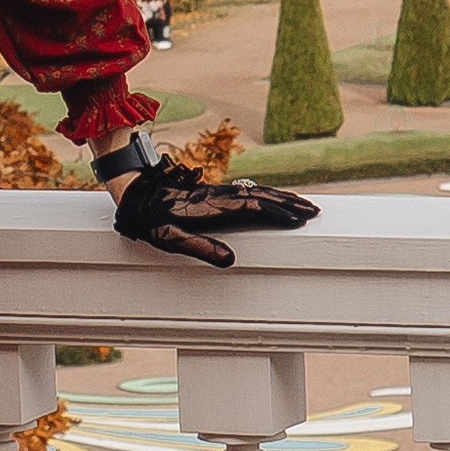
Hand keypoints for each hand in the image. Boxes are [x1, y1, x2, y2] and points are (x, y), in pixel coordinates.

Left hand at [106, 157, 318, 267]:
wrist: (135, 193)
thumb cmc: (151, 220)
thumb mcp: (170, 240)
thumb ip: (200, 249)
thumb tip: (230, 260)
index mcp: (211, 207)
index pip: (252, 208)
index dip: (276, 213)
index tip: (299, 219)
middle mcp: (218, 196)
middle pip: (260, 196)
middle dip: (288, 203)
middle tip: (314, 210)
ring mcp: (217, 192)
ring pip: (256, 191)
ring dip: (281, 196)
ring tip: (303, 203)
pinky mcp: (215, 192)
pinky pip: (247, 191)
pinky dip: (266, 194)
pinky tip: (273, 198)